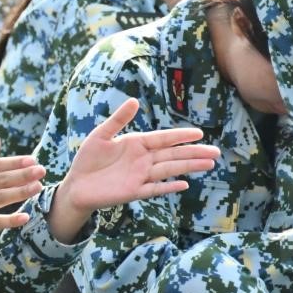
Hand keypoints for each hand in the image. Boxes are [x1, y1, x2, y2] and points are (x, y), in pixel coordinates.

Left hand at [50, 98, 219, 240]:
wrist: (76, 185)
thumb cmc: (88, 159)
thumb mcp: (101, 135)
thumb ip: (118, 120)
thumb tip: (134, 100)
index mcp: (136, 144)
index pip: (163, 138)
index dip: (180, 136)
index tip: (199, 133)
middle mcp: (142, 160)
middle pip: (172, 155)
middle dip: (193, 153)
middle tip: (216, 152)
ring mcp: (140, 176)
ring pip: (169, 170)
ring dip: (188, 167)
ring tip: (209, 164)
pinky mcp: (133, 192)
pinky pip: (154, 189)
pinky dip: (168, 187)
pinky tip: (184, 184)